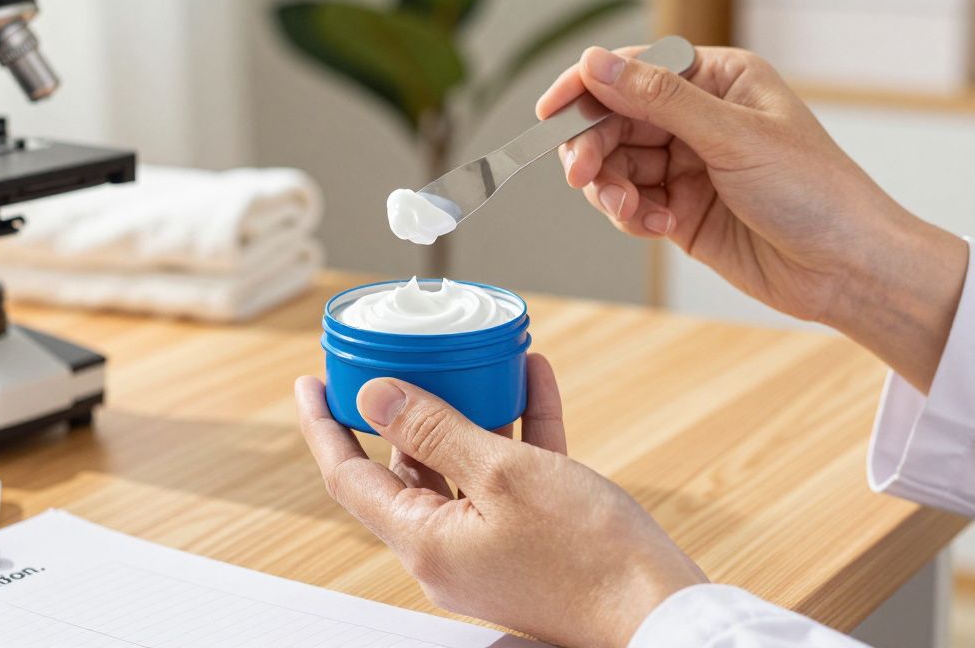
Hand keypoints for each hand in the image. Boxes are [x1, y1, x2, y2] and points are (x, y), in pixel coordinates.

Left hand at [296, 355, 705, 647]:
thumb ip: (436, 431)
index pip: (348, 477)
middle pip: (405, 469)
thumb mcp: (504, 475)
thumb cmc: (588, 556)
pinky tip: (533, 380)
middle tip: (401, 358)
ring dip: (469, 410)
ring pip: (460, 468)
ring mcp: (487, 549)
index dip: (325, 424)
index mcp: (424, 542)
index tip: (312, 380)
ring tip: (472, 356)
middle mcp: (446, 551)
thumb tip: (376, 396)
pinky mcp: (529, 543)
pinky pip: (509, 478)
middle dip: (404, 410)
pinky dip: (517, 430)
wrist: (663, 618)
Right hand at [536, 45, 966, 390]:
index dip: (587, 87)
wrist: (847, 270)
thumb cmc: (816, 193)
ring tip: (630, 212)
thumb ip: (659, 99)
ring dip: (611, 189)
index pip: (634, 70)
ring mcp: (688, 165)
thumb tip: (596, 62)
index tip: (549, 111)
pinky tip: (659, 226)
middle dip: (594, 148)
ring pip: (616, 165)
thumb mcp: (733, 136)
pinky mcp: (680, 210)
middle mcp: (699, 117)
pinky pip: (630, 203)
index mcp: (718, 79)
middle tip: (582, 176)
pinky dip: (632, 216)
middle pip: (614, 120)